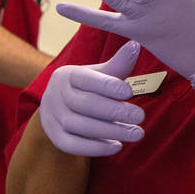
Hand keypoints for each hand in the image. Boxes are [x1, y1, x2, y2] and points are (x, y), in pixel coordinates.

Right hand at [39, 40, 144, 156]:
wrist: (58, 105)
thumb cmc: (87, 87)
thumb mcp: (100, 73)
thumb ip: (118, 64)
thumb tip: (135, 45)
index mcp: (69, 75)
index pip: (87, 79)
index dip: (108, 86)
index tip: (130, 92)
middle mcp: (57, 95)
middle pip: (85, 104)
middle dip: (115, 111)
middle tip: (141, 117)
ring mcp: (53, 117)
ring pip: (80, 126)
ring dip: (110, 131)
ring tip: (136, 133)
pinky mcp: (55, 136)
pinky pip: (72, 145)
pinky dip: (95, 148)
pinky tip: (117, 146)